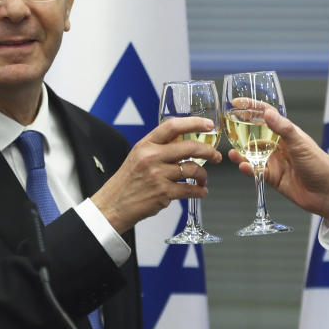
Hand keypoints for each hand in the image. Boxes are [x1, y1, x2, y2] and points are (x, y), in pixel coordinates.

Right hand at [91, 116, 221, 233]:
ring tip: (203, 179)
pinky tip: (200, 191)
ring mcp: (157, 175)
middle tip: (215, 155)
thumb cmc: (127, 182)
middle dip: (208, 151)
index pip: (173, 126)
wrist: (113, 204)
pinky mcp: (163, 193)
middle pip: (189, 147)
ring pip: (193, 169)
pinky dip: (199, 191)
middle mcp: (151, 157)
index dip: (194, 123)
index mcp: (145, 144)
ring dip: (203, 175)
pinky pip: (190, 189)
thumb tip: (183, 142)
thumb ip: (157, 148)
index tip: (209, 125)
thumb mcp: (138, 156)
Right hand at [227, 106, 328, 222]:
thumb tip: (267, 113)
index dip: (252, 108)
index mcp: (287, 134)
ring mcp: (275, 162)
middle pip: (255, 135)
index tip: (237, 103)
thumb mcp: (301, 144)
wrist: (328, 194)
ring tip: (233, 153)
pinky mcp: (272, 177)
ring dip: (241, 153)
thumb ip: (283, 129)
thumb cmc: (321, 166)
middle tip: (227, 128)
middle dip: (240, 131)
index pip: (267, 116)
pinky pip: (255, 171)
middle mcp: (279, 146)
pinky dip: (248, 169)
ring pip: (252, 154)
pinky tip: (244, 167)